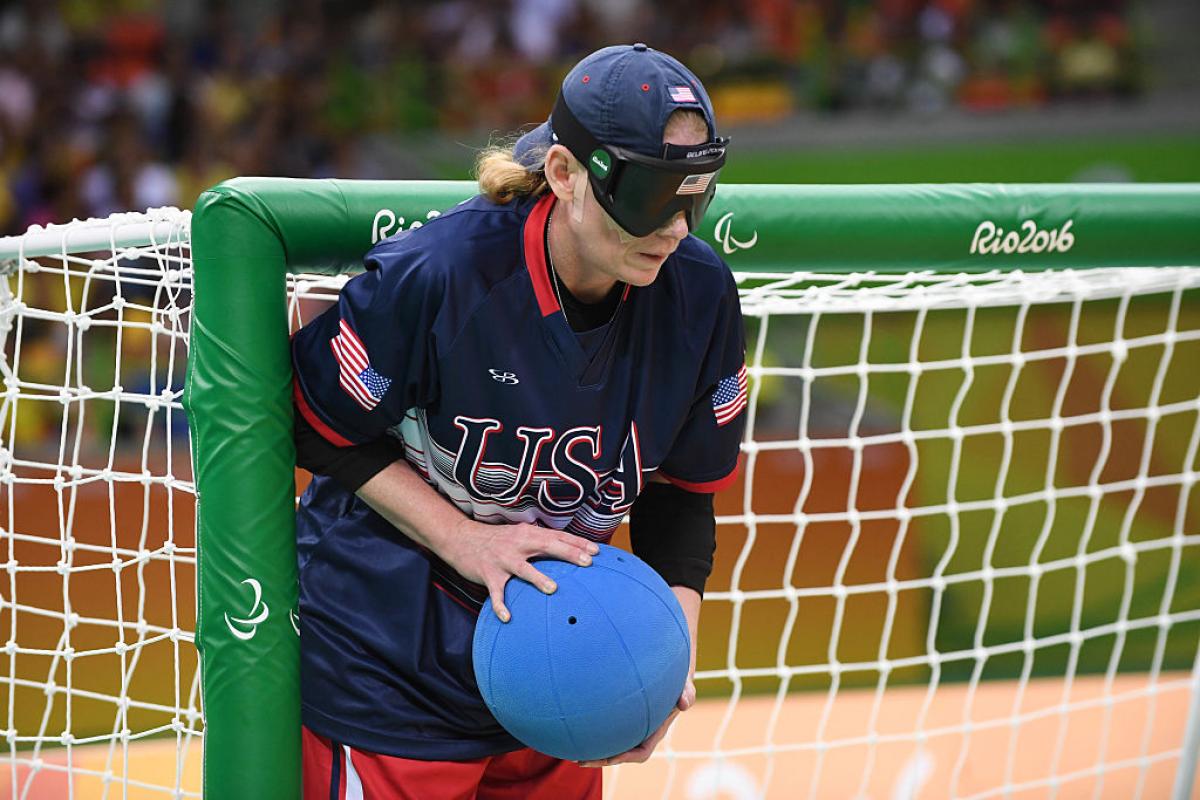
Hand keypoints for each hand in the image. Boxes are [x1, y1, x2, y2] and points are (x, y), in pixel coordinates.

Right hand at [440, 517, 597, 622]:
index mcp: (527, 533)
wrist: (460, 538)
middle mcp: (517, 544)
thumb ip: (539, 540)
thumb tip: (565, 549)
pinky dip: (500, 605)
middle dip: (568, 553)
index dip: (577, 543)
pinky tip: (507, 617)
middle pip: (546, 546)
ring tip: (552, 589)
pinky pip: (496, 592)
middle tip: (587, 562)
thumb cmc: (496, 540)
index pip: (557, 536)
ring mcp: (502, 559)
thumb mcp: (519, 535)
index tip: (596, 550)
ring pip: (523, 569)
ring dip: (537, 578)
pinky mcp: (488, 574)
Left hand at [577, 678, 695, 767]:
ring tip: (572, 750)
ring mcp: (633, 726)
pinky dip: (595, 731)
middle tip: (579, 761)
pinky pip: (609, 729)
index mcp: (656, 731)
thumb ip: (687, 693)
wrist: (671, 674)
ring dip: (595, 748)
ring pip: (613, 742)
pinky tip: (577, 724)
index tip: (608, 758)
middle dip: (602, 759)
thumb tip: (686, 703)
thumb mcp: (684, 686)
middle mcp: (643, 732)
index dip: (624, 758)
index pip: (640, 753)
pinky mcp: (624, 716)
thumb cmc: (678, 681)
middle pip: (621, 753)